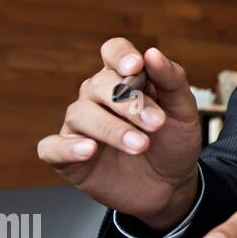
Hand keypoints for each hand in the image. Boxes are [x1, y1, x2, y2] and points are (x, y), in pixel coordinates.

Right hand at [38, 39, 202, 232]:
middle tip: (157, 124)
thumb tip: (153, 53)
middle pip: (98, 85)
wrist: (171, 185)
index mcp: (124, 79)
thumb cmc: (173, 142)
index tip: (136, 68)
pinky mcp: (68, 157)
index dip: (120, 55)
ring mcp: (80, 127)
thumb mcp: (184, 112)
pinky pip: (52, 147)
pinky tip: (90, 150)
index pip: (112, 52)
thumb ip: (172, 81)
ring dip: (111, 128)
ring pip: (80, 114)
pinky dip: (68, 147)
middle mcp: (97, 98)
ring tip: (140, 145)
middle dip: (128, 103)